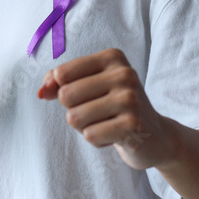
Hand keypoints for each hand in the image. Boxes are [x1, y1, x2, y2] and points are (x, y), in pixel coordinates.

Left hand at [38, 48, 176, 169]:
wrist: (155, 136)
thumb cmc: (114, 107)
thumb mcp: (88, 85)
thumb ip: (58, 82)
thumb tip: (42, 92)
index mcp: (112, 57)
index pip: (61, 73)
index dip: (63, 91)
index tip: (85, 95)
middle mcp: (124, 74)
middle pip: (66, 96)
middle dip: (74, 110)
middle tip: (98, 113)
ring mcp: (130, 99)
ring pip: (74, 117)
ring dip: (85, 127)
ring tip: (107, 123)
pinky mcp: (132, 125)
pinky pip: (90, 135)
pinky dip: (97, 141)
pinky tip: (115, 135)